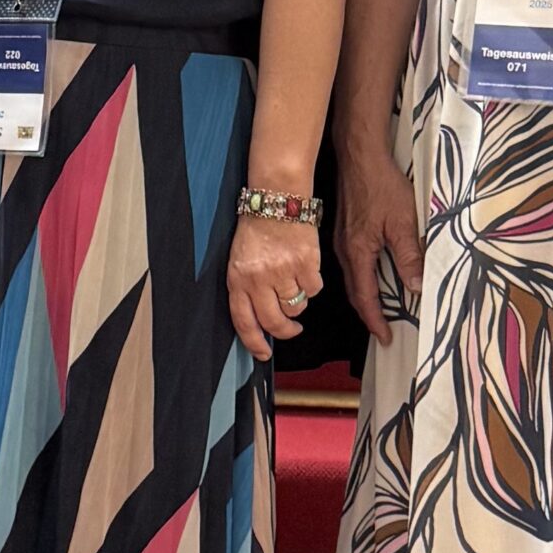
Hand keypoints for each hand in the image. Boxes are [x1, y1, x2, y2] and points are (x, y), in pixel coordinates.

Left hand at [228, 209, 321, 362]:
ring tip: (293, 283)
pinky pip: (314, 290)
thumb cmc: (257, 229)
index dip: (253, 343)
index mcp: (238, 278)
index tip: (262, 353)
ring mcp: (283, 271)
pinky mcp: (306, 264)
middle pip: (274, 322)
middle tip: (291, 329)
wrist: (276, 199)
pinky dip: (312, 284)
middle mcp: (259, 278)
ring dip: (298, 302)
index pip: (243, 321)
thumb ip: (246, 289)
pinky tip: (305, 269)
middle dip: (285, 331)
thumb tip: (260, 321)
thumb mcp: (239, 260)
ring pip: (296, 307)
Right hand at [334, 137, 424, 345]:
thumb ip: (409, 256)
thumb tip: (415, 287)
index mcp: (357, 253)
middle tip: (384, 330)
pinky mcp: (345, 231)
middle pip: (355, 292)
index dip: (375, 320)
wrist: (359, 156)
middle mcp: (344, 251)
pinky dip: (363, 279)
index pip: (365, 297)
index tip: (386, 337)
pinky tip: (375, 278)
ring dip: (366, 297)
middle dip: (369, 314)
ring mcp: (341, 241)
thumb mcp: (403, 222)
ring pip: (353, 278)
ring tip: (382, 310)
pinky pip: (352, 264)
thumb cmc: (380, 185)